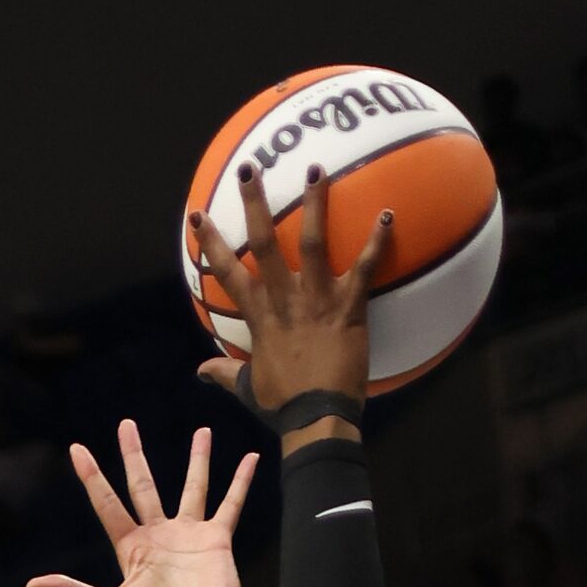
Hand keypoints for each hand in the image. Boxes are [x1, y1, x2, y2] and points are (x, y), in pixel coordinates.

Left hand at [22, 422, 256, 586]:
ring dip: (198, 460)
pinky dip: (241, 483)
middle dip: (134, 455)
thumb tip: (30, 585)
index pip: (107, 503)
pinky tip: (250, 460)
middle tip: (126, 425)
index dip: (92, 476)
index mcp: (131, 548)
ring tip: (202, 431)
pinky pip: (230, 505)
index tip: (76, 448)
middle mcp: (158, 536)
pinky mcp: (217, 541)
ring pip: (192, 487)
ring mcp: (189, 536)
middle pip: (143, 485)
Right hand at [191, 163, 390, 410]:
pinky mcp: (349, 309)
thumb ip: (224, 373)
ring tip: (317, 168)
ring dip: (315, 204)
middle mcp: (284, 300)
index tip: (198, 215)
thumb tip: (200, 371)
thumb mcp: (248, 388)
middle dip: (254, 203)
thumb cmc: (284, 405)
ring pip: (312, 242)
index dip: (211, 243)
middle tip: (249, 168)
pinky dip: (377, 241)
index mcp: (259, 317)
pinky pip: (365, 268)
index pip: (228, 273)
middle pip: (264, 243)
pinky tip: (388, 215)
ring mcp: (317, 301)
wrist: (317, 418)